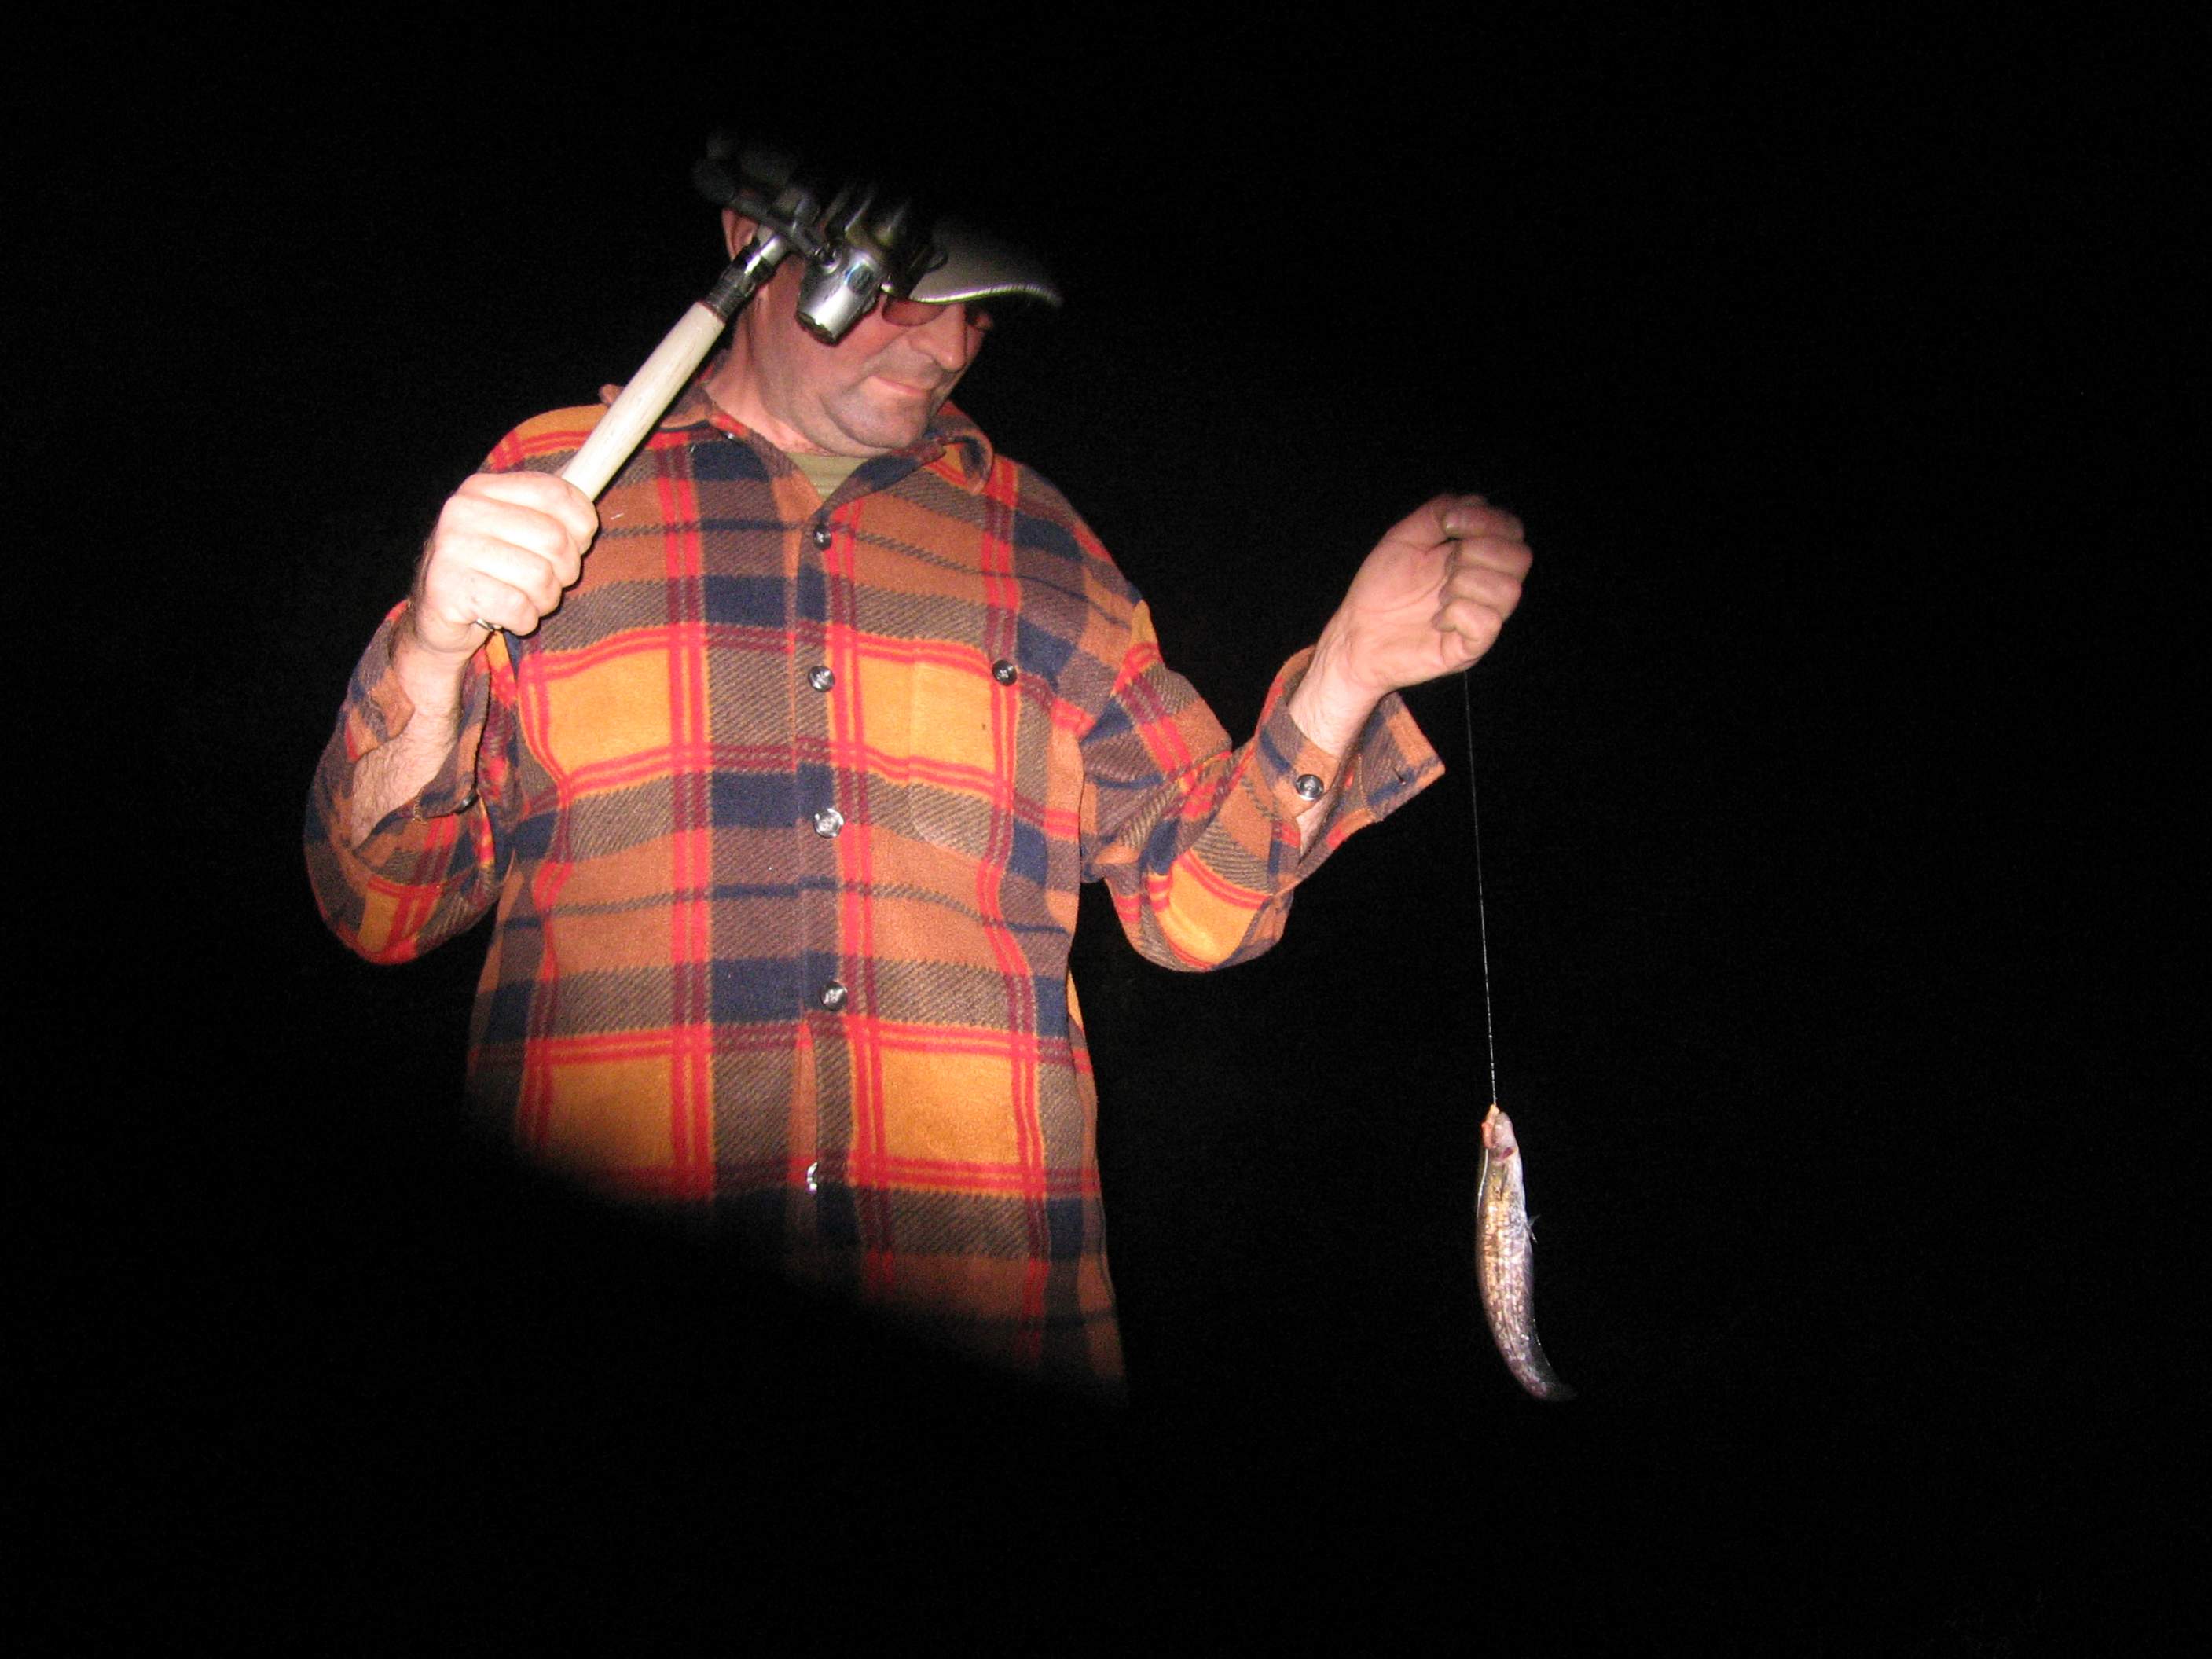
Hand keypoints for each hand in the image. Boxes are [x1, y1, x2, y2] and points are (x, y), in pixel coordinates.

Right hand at [405, 472, 597, 658]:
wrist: (436, 617)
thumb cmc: (489, 572)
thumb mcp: (514, 532)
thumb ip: (549, 513)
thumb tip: (588, 513)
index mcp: (482, 489)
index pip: (554, 492)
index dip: (581, 523)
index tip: (578, 543)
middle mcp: (462, 511)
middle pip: (554, 538)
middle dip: (564, 571)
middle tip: (547, 583)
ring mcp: (451, 549)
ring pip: (540, 577)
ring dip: (543, 600)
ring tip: (525, 600)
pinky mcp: (447, 589)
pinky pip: (517, 608)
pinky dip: (522, 620)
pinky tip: (506, 616)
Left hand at [1292, 495, 1530, 753]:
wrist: (1356, 634)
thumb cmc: (1380, 590)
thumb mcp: (1403, 538)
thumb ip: (1436, 514)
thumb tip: (1472, 504)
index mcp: (1474, 556)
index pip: (1512, 530)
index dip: (1489, 520)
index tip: (1449, 524)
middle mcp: (1485, 586)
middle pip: (1520, 557)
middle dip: (1479, 551)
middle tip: (1445, 565)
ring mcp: (1480, 618)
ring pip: (1509, 590)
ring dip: (1467, 583)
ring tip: (1439, 596)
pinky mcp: (1469, 648)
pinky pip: (1487, 623)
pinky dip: (1458, 613)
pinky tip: (1437, 620)